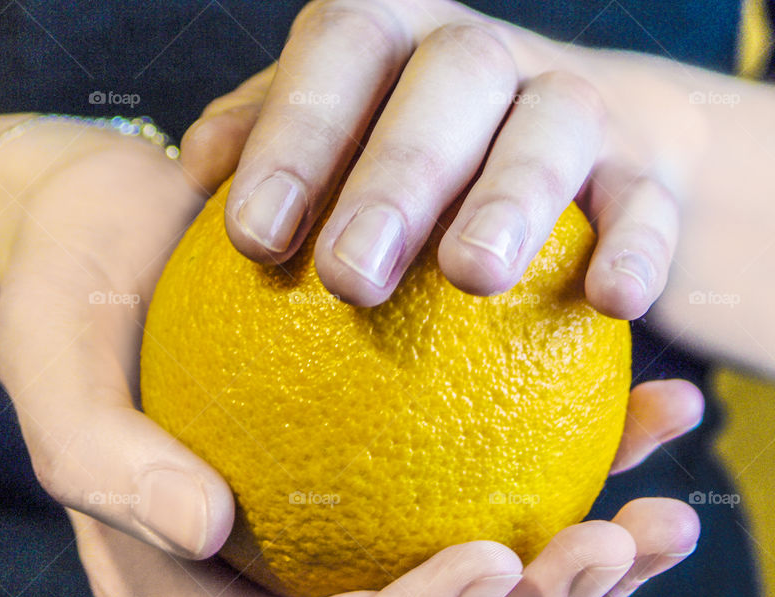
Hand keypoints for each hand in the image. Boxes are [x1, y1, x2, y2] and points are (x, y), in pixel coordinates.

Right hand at [0, 117, 702, 596]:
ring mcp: (334, 520)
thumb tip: (203, 528)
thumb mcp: (49, 361)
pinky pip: (483, 474)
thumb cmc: (64, 292)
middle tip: (609, 548)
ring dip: (571, 571)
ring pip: (467, 585)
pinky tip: (641, 411)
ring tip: (657, 514)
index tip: (488, 564)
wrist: (107, 222)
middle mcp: (270, 571)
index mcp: (188, 584)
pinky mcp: (384, 455)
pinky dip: (571, 461)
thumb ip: (103, 458)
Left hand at [182, 0, 696, 317]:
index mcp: (395, 40)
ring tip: (472, 275)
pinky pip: (648, 201)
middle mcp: (483, 58)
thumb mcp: (339, 130)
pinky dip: (636, 246)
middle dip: (397, 173)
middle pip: (448, 79)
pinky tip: (612, 303)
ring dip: (512, 198)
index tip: (255, 239)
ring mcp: (573, 104)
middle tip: (352, 278)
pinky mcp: (646, 169)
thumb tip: (201, 165)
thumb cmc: (420, 151)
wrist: (579, 148)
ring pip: (553, 125)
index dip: (296, 134)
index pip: (341, 51)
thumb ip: (273, 140)